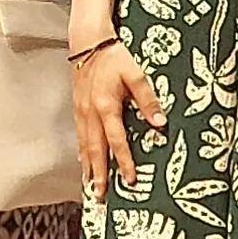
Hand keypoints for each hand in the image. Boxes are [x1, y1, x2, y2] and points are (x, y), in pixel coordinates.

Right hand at [73, 36, 162, 191]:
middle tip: (100, 196)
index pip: (117, 141)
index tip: (130, 180)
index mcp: (106, 107)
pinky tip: (84, 160)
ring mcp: (81, 112)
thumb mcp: (136, 75)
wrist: (88, 43)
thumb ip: (148, 100)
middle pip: (95, 150)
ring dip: (88, 167)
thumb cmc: (114, 57)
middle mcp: (90, 114)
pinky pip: (80, 136)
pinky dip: (82, 151)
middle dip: (98, 174)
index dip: (124, 161)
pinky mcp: (77, 108)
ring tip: (90, 185)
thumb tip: (160, 123)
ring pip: (84, 145)